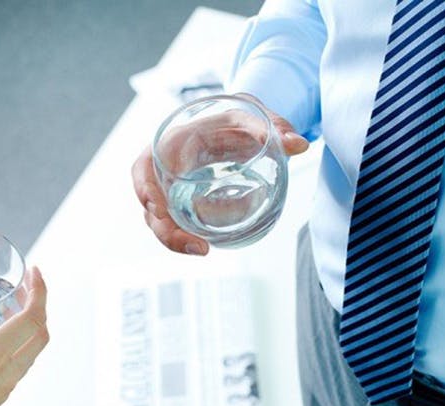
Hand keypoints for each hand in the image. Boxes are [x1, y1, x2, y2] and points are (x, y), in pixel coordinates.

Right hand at [0, 267, 49, 405]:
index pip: (33, 319)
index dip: (40, 292)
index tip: (35, 273)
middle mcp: (6, 372)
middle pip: (40, 333)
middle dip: (37, 305)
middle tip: (23, 287)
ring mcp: (5, 387)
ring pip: (28, 350)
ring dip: (22, 326)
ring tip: (2, 308)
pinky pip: (10, 364)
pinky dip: (2, 346)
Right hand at [132, 93, 309, 254]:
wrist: (234, 128)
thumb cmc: (234, 119)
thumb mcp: (252, 116)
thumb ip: (274, 126)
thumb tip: (299, 144)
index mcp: (172, 143)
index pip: (144, 167)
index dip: (146, 189)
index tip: (158, 208)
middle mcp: (165, 168)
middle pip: (149, 202)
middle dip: (164, 228)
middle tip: (193, 244)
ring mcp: (172, 189)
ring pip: (160, 220)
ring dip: (175, 239)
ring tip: (203, 250)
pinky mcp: (183, 204)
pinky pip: (175, 224)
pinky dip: (186, 237)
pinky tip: (206, 246)